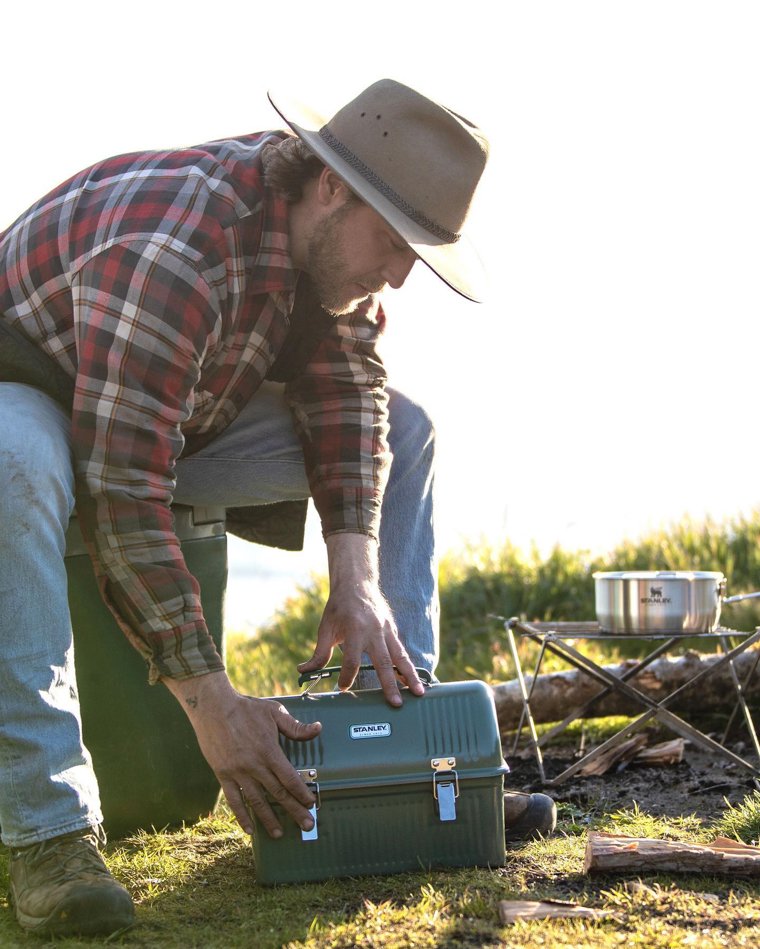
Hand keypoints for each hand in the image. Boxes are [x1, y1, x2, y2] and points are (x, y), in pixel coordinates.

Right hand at [163, 671, 320, 837]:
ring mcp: (238, 772)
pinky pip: (233, 799)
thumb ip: (296, 726)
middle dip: (294, 811)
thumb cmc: (246, 708)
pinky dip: (241, 815)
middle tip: (307, 826)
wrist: (214, 707)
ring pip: (257, 801)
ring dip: (269, 819)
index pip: (290, 778)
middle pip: (278, 793)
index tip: (311, 804)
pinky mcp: (223, 774)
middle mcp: (255, 765)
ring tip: (279, 833)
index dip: (302, 793)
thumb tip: (318, 729)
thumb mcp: (274, 712)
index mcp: (269, 751)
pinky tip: (249, 829)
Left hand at [297, 533, 424, 705]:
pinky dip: (408, 666)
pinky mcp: (393, 630)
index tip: (343, 688)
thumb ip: (319, 653)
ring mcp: (386, 631)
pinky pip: (402, 651)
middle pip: (383, 662)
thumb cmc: (338, 608)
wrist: (356, 584)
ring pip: (400, 657)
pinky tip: (414, 680)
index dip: (347, 676)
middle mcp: (374, 631)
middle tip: (396, 704)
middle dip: (390, 684)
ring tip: (419, 693)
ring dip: (410, 676)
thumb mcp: (326, 628)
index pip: (352, 660)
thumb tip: (303, 671)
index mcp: (354, 630)